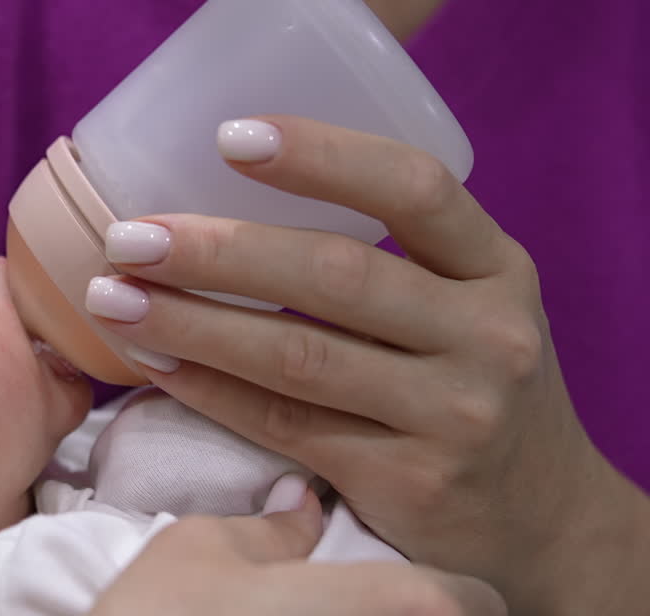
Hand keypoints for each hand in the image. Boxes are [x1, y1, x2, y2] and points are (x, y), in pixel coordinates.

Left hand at [85, 116, 649, 614]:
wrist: (540, 518)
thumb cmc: (469, 381)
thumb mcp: (465, 304)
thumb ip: (387, 257)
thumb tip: (224, 195)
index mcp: (498, 267)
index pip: (414, 188)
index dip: (321, 154)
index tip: (229, 136)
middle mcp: (487, 334)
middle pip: (336, 273)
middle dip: (218, 250)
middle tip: (129, 236)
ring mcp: (453, 413)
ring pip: (297, 355)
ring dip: (191, 322)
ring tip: (114, 297)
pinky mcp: (409, 481)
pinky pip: (284, 423)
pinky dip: (207, 389)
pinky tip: (151, 363)